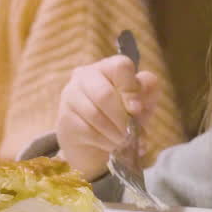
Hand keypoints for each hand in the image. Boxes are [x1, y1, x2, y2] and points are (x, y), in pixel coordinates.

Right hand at [56, 55, 163, 180]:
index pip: (120, 66)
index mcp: (106, 67)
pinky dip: (105, 141)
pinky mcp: (64, 119)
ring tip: (123, 140)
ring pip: (95, 115)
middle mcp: (84, 76)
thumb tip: (136, 105)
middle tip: (131, 132)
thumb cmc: (120, 116)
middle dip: (122, 118)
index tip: (137, 109)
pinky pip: (87, 131)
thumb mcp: (141, 103)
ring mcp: (70, 96)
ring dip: (115, 133)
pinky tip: (110, 144)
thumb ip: (146, 95)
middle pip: (104, 94)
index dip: (131, 89)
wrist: (95, 143)